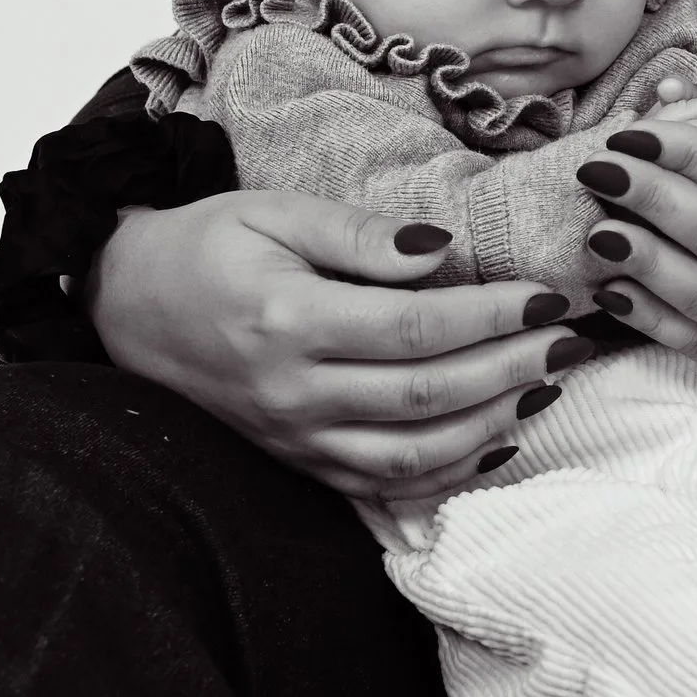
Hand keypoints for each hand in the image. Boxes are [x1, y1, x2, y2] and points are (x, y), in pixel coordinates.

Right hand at [89, 188, 606, 506]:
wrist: (124, 307)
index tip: (550, 296)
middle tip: (571, 340)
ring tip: (546, 385)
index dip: (494, 315)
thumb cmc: (204, 248)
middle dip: (514, 369)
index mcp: (287, 320)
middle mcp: (293, 392)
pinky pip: (385, 485)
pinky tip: (499, 439)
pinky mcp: (298, 463)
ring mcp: (296, 438)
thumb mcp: (271, 211)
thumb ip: (358, 233)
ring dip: (494, 424)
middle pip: (429, 395)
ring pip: (416, 454)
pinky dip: (450, 471)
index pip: (417, 328)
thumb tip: (441, 249)